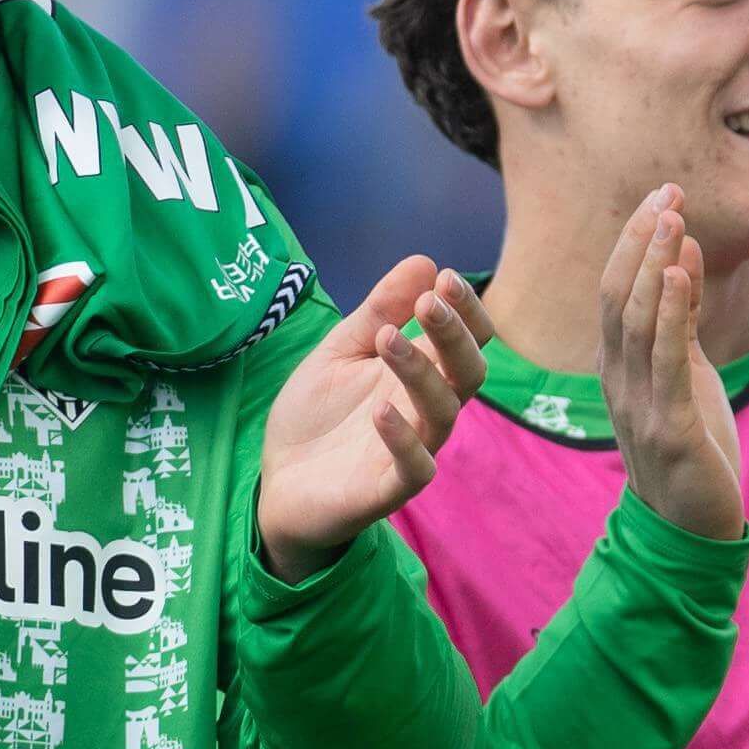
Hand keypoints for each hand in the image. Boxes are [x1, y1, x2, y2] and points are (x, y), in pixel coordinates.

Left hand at [253, 256, 493, 580]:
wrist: (279, 482)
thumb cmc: (318, 416)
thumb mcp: (340, 350)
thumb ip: (379, 310)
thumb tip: (425, 260)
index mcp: (423, 374)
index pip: (468, 340)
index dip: (466, 310)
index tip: (445, 277)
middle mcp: (427, 410)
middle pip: (469, 372)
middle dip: (454, 335)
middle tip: (428, 302)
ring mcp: (414, 449)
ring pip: (443, 411)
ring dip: (421, 372)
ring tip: (387, 339)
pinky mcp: (389, 488)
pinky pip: (414, 466)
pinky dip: (402, 437)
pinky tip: (381, 409)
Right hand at [595, 188, 742, 540]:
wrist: (692, 529)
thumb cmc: (691, 448)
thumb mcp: (687, 371)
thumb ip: (683, 317)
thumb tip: (682, 252)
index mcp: (618, 365)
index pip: (616, 290)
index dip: (636, 240)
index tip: (663, 193)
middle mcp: (618, 379)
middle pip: (618, 295)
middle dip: (641, 239)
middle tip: (667, 189)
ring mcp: (638, 403)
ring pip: (637, 321)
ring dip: (654, 264)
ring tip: (672, 218)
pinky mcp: (668, 428)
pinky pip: (664, 362)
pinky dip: (671, 313)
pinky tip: (678, 275)